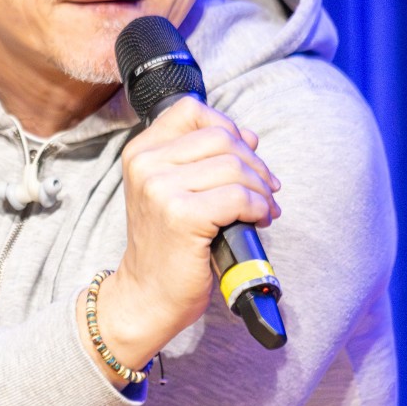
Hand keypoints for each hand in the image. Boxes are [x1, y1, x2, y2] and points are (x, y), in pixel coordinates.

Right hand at [98, 97, 278, 365]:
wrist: (148, 294)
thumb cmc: (167, 245)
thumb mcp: (174, 191)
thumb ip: (204, 158)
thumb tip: (249, 136)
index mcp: (140, 152)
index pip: (191, 110)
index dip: (227, 126)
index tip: (242, 155)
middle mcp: (146, 165)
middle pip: (221, 137)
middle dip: (255, 163)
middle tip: (266, 190)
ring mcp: (160, 189)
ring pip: (234, 166)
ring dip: (261, 189)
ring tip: (264, 208)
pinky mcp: (181, 216)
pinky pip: (238, 197)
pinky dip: (257, 207)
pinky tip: (258, 220)